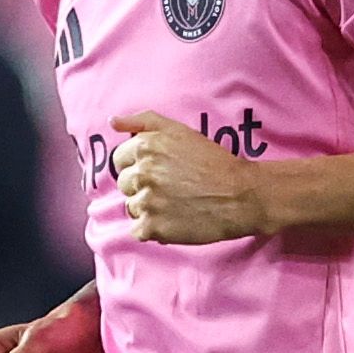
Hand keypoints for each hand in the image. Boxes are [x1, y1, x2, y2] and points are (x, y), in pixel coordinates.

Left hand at [111, 111, 268, 244]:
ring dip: (149, 209)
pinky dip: (154, 229)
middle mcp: (142, 173)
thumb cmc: (213, 161)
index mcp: (145, 147)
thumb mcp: (180, 130)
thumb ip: (144, 121)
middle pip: (124, 185)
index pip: (120, 160)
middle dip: (143, 187)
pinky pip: (138, 231)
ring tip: (176, 204)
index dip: (139, 166)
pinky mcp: (153, 227)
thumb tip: (113, 121)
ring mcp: (146, 202)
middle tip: (172, 188)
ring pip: (132, 208)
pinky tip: (174, 220)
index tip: (161, 171)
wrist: (240, 195)